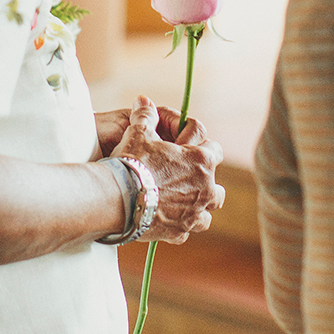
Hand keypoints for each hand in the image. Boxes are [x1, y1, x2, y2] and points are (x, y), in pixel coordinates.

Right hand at [111, 95, 223, 243]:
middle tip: (184, 176)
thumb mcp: (138, 132)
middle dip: (204, 180)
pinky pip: (186, 231)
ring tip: (180, 203)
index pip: (213, 147)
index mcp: (202, 161)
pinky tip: (166, 220)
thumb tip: (144, 101)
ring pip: (207, 213)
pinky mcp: (179, 231)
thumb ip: (146, 116)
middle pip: (216, 184)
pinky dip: (179, 226)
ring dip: (197, 207)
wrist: (117, 198)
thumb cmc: (131, 161)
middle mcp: (205, 188)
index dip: (198, 146)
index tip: (181, 145)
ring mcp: (194, 213)